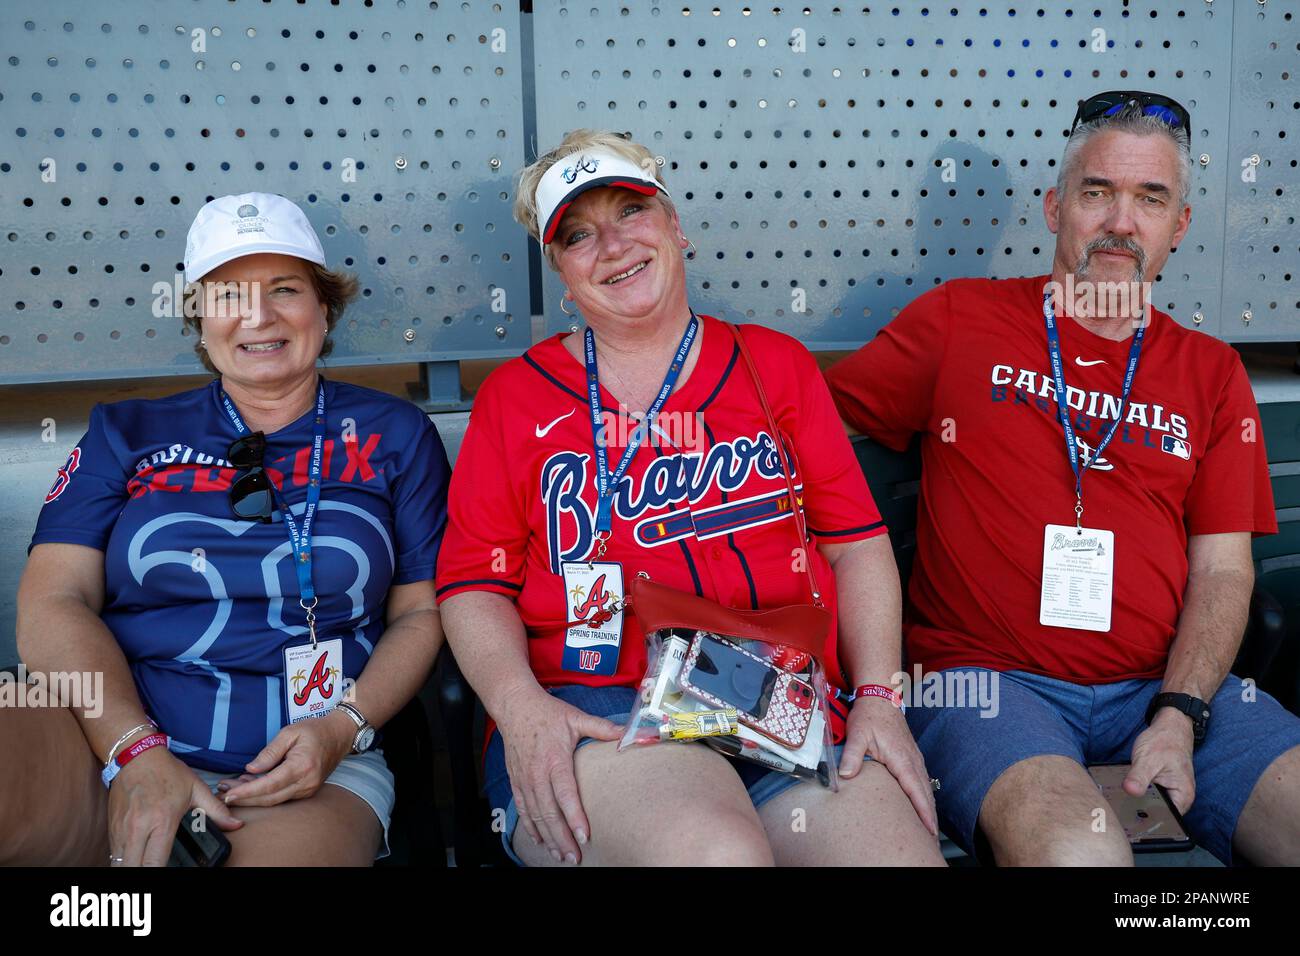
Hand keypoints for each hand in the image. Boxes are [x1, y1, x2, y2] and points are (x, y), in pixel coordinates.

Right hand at [108, 744, 242, 866]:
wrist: (136, 755)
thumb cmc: (167, 772)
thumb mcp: (196, 788)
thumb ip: (216, 810)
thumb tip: (235, 824)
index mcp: (161, 821)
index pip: (155, 862)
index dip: (161, 873)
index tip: (170, 871)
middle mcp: (138, 828)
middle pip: (133, 868)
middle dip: (142, 875)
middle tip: (157, 869)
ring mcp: (121, 829)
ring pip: (119, 864)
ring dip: (132, 868)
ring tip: (145, 865)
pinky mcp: (111, 827)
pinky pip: (113, 853)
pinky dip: (122, 860)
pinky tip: (135, 858)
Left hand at [219, 711, 354, 807]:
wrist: (340, 735)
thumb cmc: (315, 730)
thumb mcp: (290, 732)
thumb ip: (270, 752)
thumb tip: (250, 769)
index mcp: (302, 766)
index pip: (269, 785)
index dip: (247, 791)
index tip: (228, 793)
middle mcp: (306, 783)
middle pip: (269, 798)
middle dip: (244, 797)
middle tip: (223, 792)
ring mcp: (308, 789)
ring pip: (274, 801)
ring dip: (252, 797)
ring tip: (232, 788)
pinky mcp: (307, 791)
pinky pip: (282, 797)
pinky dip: (264, 795)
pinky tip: (250, 786)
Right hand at [495, 688, 622, 864]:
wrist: (515, 706)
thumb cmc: (547, 713)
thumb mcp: (576, 717)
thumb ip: (602, 728)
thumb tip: (628, 733)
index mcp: (555, 759)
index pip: (565, 794)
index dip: (575, 817)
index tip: (585, 835)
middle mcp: (537, 773)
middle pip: (550, 812)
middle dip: (562, 837)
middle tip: (575, 857)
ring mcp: (524, 779)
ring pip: (536, 815)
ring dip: (548, 837)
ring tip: (561, 855)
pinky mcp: (516, 781)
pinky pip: (523, 809)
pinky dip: (531, 827)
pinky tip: (540, 841)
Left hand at [839, 697, 938, 836]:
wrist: (879, 696)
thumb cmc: (869, 715)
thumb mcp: (857, 734)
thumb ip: (852, 756)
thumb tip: (844, 776)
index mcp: (901, 759)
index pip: (916, 791)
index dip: (924, 812)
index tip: (930, 830)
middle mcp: (912, 760)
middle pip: (926, 794)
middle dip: (930, 817)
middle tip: (931, 838)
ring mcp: (914, 758)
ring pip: (926, 787)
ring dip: (929, 808)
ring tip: (929, 828)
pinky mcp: (912, 756)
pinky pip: (922, 780)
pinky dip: (925, 796)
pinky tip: (923, 805)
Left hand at [1124, 707, 1195, 812]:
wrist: (1170, 727)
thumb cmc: (1164, 741)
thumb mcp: (1148, 758)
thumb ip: (1139, 776)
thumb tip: (1129, 791)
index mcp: (1182, 797)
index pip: (1166, 818)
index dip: (1147, 818)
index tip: (1128, 816)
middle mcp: (1179, 799)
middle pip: (1158, 813)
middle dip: (1139, 810)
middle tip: (1119, 806)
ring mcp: (1170, 793)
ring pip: (1152, 804)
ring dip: (1137, 801)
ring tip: (1120, 799)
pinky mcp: (1161, 787)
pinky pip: (1149, 795)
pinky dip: (1138, 792)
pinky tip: (1126, 789)